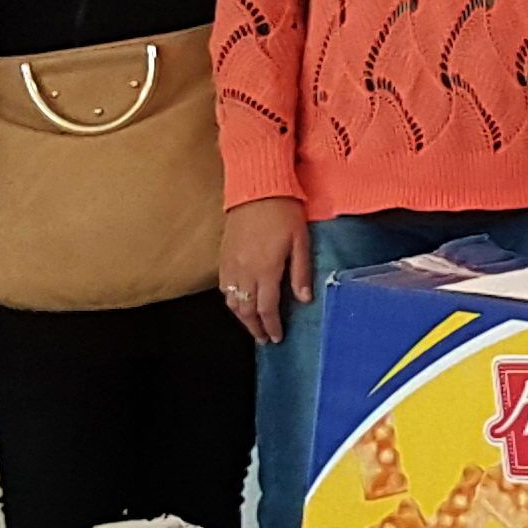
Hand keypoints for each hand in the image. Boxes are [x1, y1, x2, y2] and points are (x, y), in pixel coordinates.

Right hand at [217, 198, 310, 346]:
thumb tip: (304, 300)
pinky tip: (238, 303)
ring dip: (241, 317)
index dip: (271, 326)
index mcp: (266, 270)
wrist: (257, 188)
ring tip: (252, 325)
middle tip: (264, 339)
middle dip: (255, 327)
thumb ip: (300, 273)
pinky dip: (230, 300)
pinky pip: (223, 286)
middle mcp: (245, 271)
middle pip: (246, 310)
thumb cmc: (284, 212)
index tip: (277, 338)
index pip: (267, 308)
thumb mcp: (300, 241)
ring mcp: (231, 264)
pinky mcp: (223, 256)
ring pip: (232, 301)